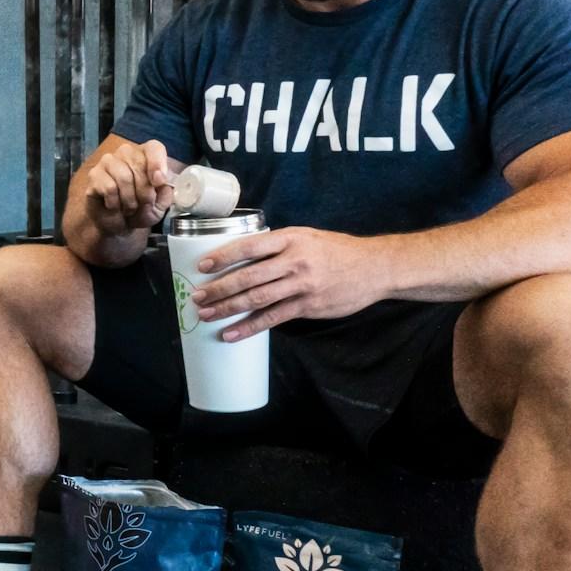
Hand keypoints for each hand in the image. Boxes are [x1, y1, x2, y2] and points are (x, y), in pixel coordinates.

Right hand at [83, 140, 175, 232]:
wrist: (119, 225)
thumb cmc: (141, 210)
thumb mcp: (160, 205)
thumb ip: (165, 191)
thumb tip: (161, 180)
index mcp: (146, 155)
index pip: (154, 148)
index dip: (157, 163)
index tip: (159, 182)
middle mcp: (126, 153)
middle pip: (138, 165)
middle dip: (144, 192)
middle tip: (144, 205)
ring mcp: (108, 162)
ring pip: (124, 177)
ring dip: (129, 200)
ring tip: (129, 208)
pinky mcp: (94, 175)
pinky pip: (109, 188)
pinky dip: (115, 203)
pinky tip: (114, 206)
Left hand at [189, 227, 390, 341]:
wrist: (374, 267)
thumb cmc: (336, 250)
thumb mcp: (307, 237)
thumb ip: (278, 245)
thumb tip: (245, 256)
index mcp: (290, 239)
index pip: (249, 247)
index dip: (223, 256)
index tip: (201, 266)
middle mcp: (294, 261)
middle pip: (248, 276)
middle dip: (218, 288)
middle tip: (196, 296)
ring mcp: (302, 285)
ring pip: (257, 299)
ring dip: (228, 308)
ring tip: (206, 314)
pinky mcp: (308, 306)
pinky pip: (273, 318)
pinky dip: (250, 327)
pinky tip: (232, 333)